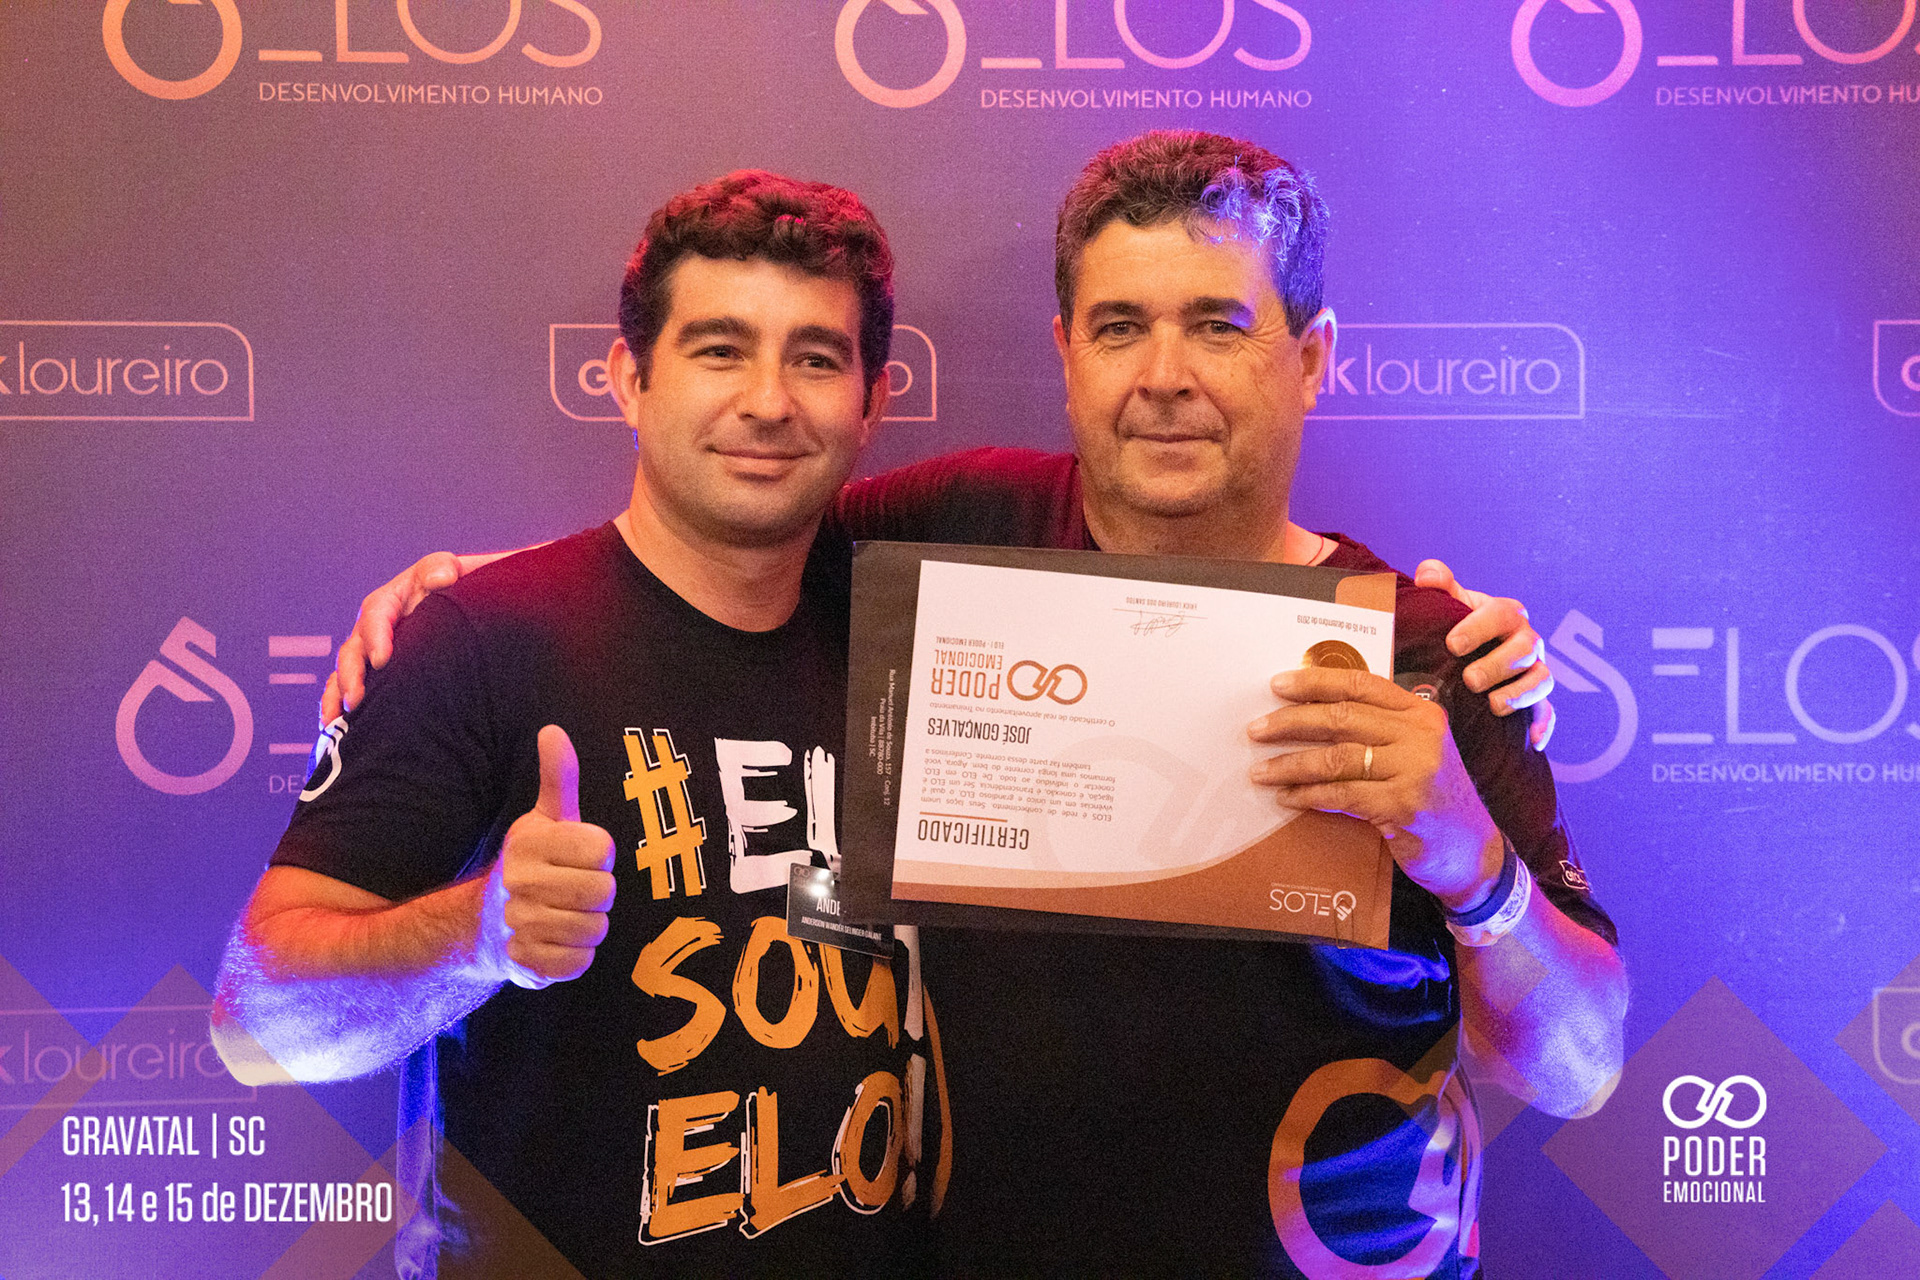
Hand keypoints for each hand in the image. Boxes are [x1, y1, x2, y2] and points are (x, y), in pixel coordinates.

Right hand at [321, 553, 465, 721]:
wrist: (467, 606)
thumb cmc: (459, 586)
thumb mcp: (453, 570)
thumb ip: (443, 568)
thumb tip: (443, 577)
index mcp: (390, 600)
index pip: (376, 615)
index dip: (376, 637)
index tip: (382, 660)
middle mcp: (374, 628)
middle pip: (353, 650)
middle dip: (352, 675)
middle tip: (357, 699)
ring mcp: (371, 652)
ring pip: (345, 674)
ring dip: (338, 696)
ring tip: (337, 722)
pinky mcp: (374, 673)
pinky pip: (349, 689)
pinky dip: (338, 707)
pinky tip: (334, 730)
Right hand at [480, 726, 616, 988]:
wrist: (486, 924)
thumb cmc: (533, 864)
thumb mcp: (546, 819)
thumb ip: (558, 777)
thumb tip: (553, 730)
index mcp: (530, 842)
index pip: (602, 850)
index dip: (600, 856)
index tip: (580, 857)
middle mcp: (519, 881)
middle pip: (604, 891)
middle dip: (599, 894)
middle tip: (575, 891)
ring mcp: (519, 924)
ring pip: (595, 928)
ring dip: (590, 926)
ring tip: (567, 916)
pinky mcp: (525, 963)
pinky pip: (579, 962)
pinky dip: (576, 956)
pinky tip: (557, 943)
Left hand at [1249, 667, 1503, 910]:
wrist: (1475, 853)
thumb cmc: (1434, 799)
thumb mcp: (1416, 752)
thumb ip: (1379, 730)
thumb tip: (1311, 714)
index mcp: (1421, 713)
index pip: (1360, 684)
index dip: (1315, 680)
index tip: (1277, 684)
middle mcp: (1421, 735)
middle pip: (1341, 717)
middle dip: (1291, 721)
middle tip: (1256, 730)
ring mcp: (1415, 770)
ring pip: (1336, 757)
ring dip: (1290, 764)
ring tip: (1259, 771)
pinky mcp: (1403, 805)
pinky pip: (1341, 794)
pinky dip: (1308, 795)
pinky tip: (1287, 798)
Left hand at [1415, 558, 1556, 751]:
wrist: (1466, 657)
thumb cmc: (1457, 628)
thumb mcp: (1448, 607)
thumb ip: (1439, 587)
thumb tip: (1428, 574)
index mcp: (1505, 615)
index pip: (1502, 613)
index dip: (1480, 627)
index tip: (1452, 643)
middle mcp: (1526, 641)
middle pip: (1526, 648)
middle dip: (1498, 664)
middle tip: (1470, 680)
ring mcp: (1534, 671)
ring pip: (1542, 680)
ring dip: (1519, 694)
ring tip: (1493, 706)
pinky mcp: (1537, 701)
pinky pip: (1548, 713)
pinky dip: (1543, 725)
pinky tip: (1532, 740)